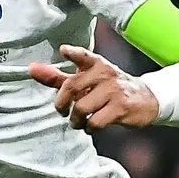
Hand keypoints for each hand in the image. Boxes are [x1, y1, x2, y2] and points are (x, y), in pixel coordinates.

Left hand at [28, 45, 158, 132]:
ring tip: (78, 121)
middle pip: (72, 88)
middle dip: (62, 104)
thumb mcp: (86, 79)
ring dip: (76, 120)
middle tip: (63, 111)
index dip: (73, 53)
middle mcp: (105, 74)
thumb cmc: (108, 88)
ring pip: (82, 108)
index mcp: (96, 64)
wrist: (147, 99)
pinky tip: (91, 127)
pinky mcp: (121, 108)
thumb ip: (58, 76)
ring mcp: (114, 91)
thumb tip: (31, 69)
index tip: (63, 50)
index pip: (84, 55)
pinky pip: (95, 121)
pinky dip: (89, 127)